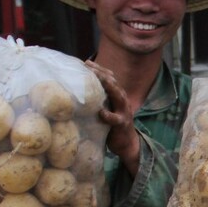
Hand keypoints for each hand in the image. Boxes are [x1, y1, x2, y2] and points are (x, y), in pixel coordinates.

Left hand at [85, 59, 140, 175]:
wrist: (127, 144)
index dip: (99, 69)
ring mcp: (124, 112)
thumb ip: (98, 98)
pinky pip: (116, 119)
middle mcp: (123, 100)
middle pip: (114, 82)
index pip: (110, 78)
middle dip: (101, 73)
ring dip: (108, 87)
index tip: (86, 62)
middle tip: (88, 66)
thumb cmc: (112, 125)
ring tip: (98, 80)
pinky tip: (101, 112)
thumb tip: (80, 88)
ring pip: (118, 96)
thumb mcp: (107, 108)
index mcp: (118, 95)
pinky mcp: (123, 124)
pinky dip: (109, 115)